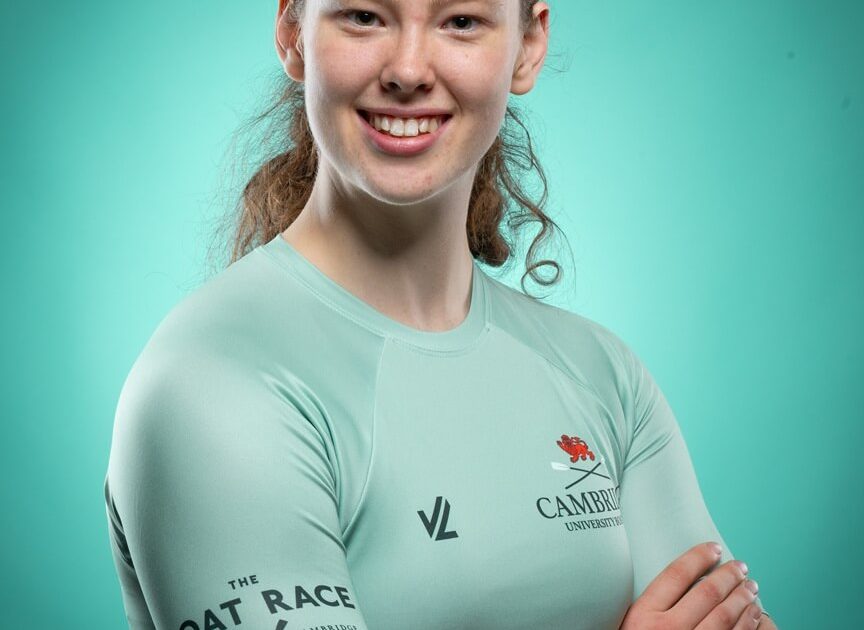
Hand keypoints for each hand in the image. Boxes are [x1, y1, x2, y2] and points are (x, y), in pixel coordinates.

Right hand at [619, 542, 762, 629]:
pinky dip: (748, 623)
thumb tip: (678, 581)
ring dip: (743, 597)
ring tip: (750, 587)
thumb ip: (650, 608)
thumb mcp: (632, 627)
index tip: (712, 548)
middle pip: (706, 592)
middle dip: (728, 575)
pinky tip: (753, 613)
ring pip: (726, 615)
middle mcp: (667, 629)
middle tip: (739, 566)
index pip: (676, 574)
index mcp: (643, 616)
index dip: (698, 557)